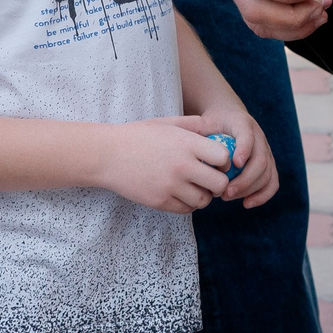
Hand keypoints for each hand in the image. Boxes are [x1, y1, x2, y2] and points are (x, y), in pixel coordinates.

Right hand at [100, 117, 231, 213]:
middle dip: (219, 183)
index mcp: (186, 143)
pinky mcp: (160, 201)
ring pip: (204, 200)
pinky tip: (182, 194)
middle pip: (219, 184)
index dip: (225, 161)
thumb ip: (194, 125)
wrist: (107, 154)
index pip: (223, 157)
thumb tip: (216, 130)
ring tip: (195, 187)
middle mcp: (182, 165)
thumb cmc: (138, 136)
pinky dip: (188, 204)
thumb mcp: (167, 123)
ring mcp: (170, 186)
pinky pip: (186, 210)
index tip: (217, 162)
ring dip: (203, 195)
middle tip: (211, 180)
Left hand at [192, 106, 278, 208]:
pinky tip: (246, 204)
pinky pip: (272, 182)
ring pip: (267, 173)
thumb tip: (186, 143)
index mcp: (243, 123)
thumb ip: (196, 130)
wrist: (228, 118)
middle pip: (261, 160)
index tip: (235, 164)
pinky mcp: (268, 165)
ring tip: (226, 196)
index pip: (248, 136)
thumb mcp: (203, 122)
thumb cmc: (212, 123)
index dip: (244, 150)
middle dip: (245, 180)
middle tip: (224, 192)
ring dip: (249, 189)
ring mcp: (266, 151)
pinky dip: (262, 195)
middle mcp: (259, 137)